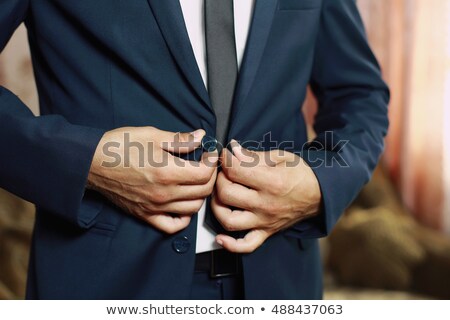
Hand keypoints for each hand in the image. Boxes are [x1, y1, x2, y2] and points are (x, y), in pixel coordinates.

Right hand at [87, 126, 217, 233]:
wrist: (92, 163)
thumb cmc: (120, 146)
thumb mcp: (152, 135)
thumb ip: (180, 139)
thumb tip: (201, 136)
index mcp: (167, 171)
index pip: (205, 173)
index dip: (213, 161)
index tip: (210, 153)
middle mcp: (164, 193)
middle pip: (203, 191)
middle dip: (210, 176)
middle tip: (205, 164)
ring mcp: (155, 207)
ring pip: (193, 208)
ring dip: (200, 194)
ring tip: (195, 181)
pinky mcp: (146, 215)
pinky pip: (172, 225)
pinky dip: (184, 218)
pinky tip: (184, 205)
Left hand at [212, 140, 320, 252]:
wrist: (321, 194)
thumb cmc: (300, 173)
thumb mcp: (280, 157)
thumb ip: (254, 156)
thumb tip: (232, 150)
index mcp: (271, 182)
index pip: (235, 170)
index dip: (225, 159)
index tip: (225, 155)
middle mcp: (266, 204)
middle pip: (226, 194)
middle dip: (219, 179)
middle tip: (224, 173)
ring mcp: (265, 221)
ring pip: (229, 220)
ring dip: (217, 206)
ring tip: (220, 194)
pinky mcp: (266, 232)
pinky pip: (246, 245)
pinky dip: (230, 245)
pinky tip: (220, 237)